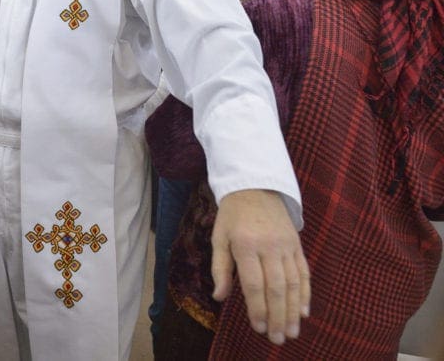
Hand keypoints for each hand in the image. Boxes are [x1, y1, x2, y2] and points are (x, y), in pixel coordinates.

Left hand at [211, 189, 309, 344]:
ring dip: (294, 310)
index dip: (258, 309)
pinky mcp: (297, 244)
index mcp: (246, 245)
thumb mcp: (218, 237)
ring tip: (293, 332)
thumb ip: (220, 268)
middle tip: (279, 339)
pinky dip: (306, 293)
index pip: (255, 284)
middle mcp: (269, 246)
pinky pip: (305, 272)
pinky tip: (304, 311)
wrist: (255, 186)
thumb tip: (219, 297)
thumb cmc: (232, 215)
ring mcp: (286, 245)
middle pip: (277, 288)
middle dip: (278, 316)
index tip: (259, 328)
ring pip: (294, 283)